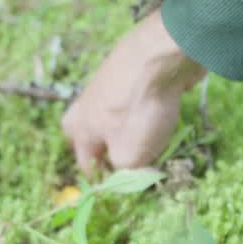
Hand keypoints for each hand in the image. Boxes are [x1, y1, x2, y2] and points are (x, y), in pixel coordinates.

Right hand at [61, 10, 205, 176]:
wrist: (162, 54)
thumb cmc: (139, 109)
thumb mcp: (130, 156)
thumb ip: (125, 173)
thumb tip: (131, 175)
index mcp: (80, 128)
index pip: (85, 163)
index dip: (105, 180)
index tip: (125, 189)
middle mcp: (88, 105)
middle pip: (86, 131)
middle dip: (101, 148)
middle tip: (121, 158)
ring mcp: (110, 84)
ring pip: (113, 115)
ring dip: (127, 129)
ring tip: (150, 139)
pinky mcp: (133, 71)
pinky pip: (133, 99)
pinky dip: (144, 109)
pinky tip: (161, 112)